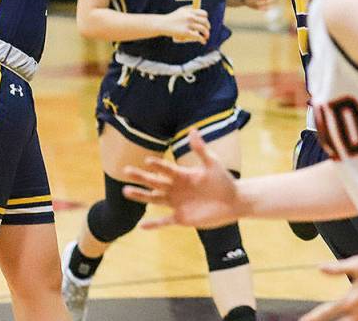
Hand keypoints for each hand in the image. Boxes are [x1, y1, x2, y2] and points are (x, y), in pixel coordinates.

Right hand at [123, 130, 241, 228]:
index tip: (147, 161)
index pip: (166, 169)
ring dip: (141, 196)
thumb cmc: (224, 181)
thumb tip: (192, 130)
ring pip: (154, 199)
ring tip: (125, 191)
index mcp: (182, 175)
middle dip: (141, 176)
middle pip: (154, 182)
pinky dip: (153, 224)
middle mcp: (176, 188)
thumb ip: (201, 149)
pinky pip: (164, 222)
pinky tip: (140, 226)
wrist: (232, 202)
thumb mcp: (213, 164)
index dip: (158, 165)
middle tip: (125, 170)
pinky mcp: (181, 218)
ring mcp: (177, 203)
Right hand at [161, 6, 210, 42]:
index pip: (204, 14)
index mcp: (190, 11)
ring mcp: (188, 24)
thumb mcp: (181, 11)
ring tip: (206, 37)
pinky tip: (203, 42)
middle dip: (208, 27)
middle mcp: (190, 17)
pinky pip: (198, 36)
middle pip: (205, 22)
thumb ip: (189, 9)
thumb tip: (196, 10)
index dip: (206, 19)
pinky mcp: (186, 32)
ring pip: (203, 29)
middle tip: (207, 31)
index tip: (206, 24)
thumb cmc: (171, 18)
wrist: (162, 24)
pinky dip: (202, 39)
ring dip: (207, 34)